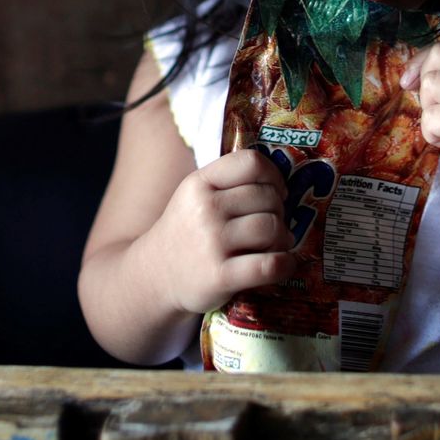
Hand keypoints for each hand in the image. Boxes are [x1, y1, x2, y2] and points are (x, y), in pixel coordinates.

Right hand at [143, 148, 297, 314]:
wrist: (154, 276)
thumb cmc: (186, 232)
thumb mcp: (194, 196)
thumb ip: (228, 183)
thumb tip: (282, 186)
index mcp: (199, 183)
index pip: (251, 162)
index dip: (273, 175)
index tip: (276, 191)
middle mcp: (205, 209)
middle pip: (267, 198)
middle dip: (279, 211)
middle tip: (271, 225)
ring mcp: (212, 243)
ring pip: (272, 228)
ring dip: (282, 238)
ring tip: (273, 245)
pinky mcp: (220, 276)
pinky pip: (269, 265)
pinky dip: (284, 264)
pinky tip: (283, 265)